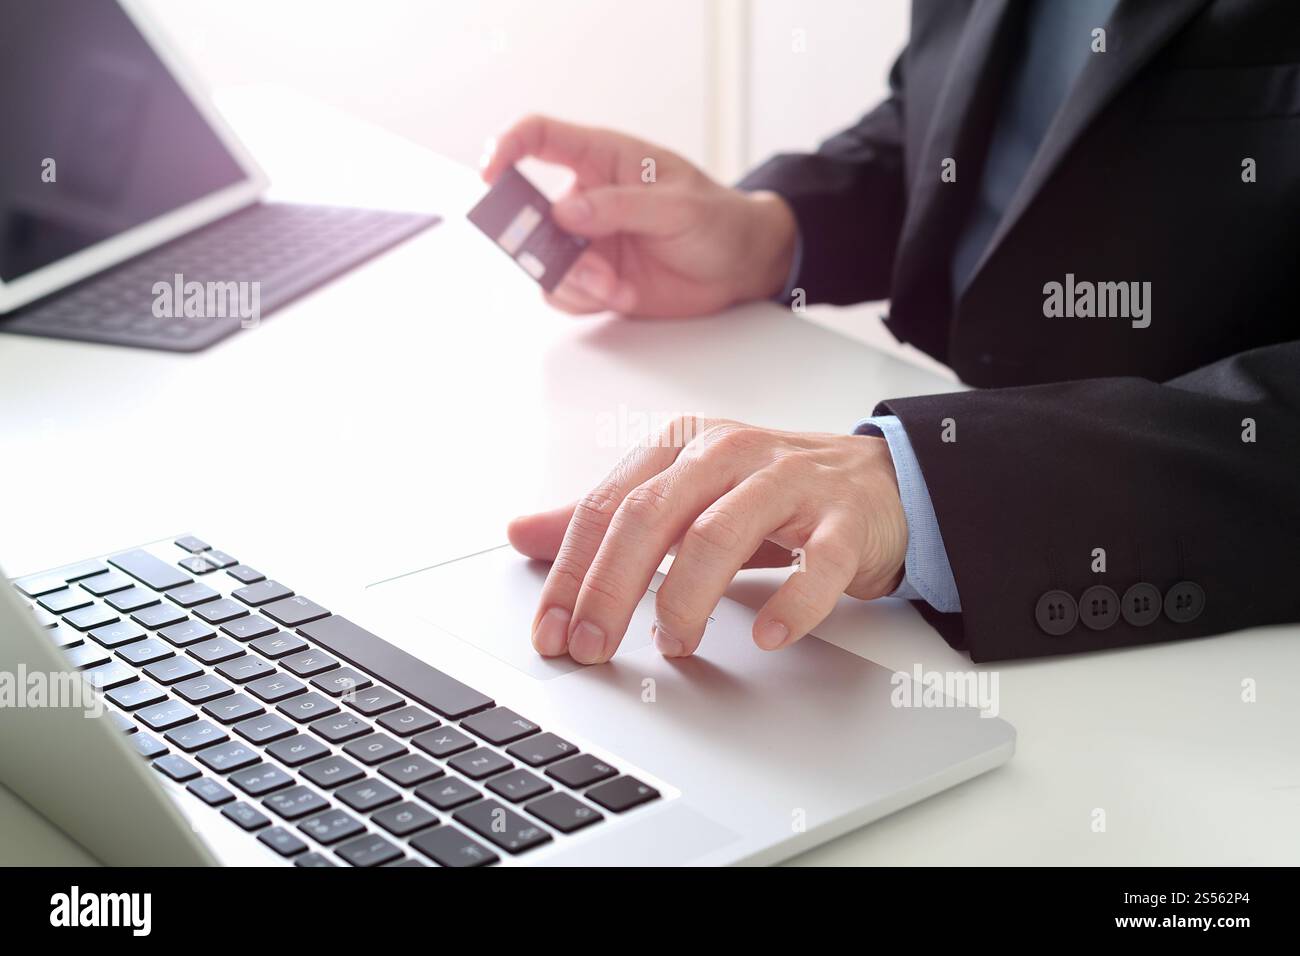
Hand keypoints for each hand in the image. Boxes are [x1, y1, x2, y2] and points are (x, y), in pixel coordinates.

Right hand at [480, 115, 796, 316]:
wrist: (742, 267)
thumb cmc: (718, 221)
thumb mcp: (678, 207)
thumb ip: (621, 207)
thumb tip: (565, 211)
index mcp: (604, 160)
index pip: (541, 138)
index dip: (508, 148)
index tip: (491, 175)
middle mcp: (588, 199)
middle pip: (528, 210)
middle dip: (534, 239)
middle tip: (563, 257)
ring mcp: (589, 241)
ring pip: (544, 260)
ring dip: (570, 278)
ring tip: (612, 285)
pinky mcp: (597, 279)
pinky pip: (564, 292)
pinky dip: (584, 299)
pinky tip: (620, 295)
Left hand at [507, 418, 907, 663]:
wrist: (878, 483)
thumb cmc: (767, 493)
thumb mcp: (681, 495)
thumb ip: (606, 518)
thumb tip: (522, 534)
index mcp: (682, 447)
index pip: (608, 506)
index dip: (571, 572)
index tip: (552, 630)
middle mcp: (729, 454)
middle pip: (652, 517)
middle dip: (611, 587)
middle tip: (591, 647)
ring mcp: (790, 483)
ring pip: (722, 534)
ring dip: (686, 598)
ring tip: (671, 644)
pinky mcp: (844, 521)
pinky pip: (816, 564)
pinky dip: (790, 604)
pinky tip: (765, 636)